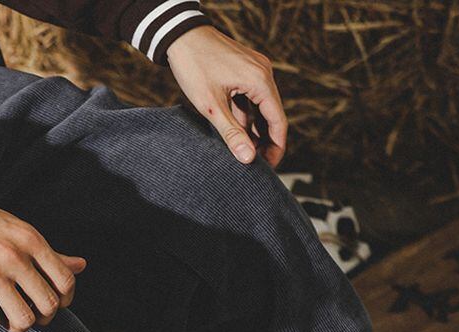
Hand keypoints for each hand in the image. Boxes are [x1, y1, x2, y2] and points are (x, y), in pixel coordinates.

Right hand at [0, 177, 85, 331]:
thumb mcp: (18, 229)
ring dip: (19, 326)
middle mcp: (14, 257)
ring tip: (11, 320)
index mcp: (30, 240)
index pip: (65, 281)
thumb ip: (49, 252)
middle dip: (44, 317)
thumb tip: (81, 266)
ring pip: (23, 320)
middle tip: (33, 315)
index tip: (55, 303)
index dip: (65, 300)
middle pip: (48, 305)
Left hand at [167, 26, 286, 167]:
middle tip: (257, 165)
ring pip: (261, 108)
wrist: (181, 36)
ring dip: (255, 130)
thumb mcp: (211, 106)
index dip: (276, 147)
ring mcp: (254, 71)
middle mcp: (263, 74)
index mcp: (260, 81)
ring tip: (246, 153)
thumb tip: (248, 158)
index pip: (278, 121)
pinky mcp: (244, 71)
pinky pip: (251, 99)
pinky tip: (239, 133)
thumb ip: (231, 133)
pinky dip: (246, 116)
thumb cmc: (194, 67)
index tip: (269, 168)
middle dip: (266, 141)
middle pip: (272, 115)